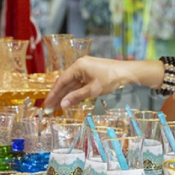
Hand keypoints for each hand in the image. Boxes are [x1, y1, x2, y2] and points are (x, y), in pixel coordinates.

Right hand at [44, 57, 159, 109]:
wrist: (127, 72)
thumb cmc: (111, 79)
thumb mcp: (92, 90)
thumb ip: (76, 97)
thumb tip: (62, 105)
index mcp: (78, 66)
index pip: (61, 81)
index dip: (53, 93)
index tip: (47, 104)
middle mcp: (79, 66)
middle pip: (66, 82)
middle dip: (58, 96)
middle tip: (49, 108)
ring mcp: (85, 69)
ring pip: (72, 84)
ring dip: (66, 95)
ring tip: (57, 107)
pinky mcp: (91, 73)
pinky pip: (79, 84)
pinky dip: (75, 92)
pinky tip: (70, 101)